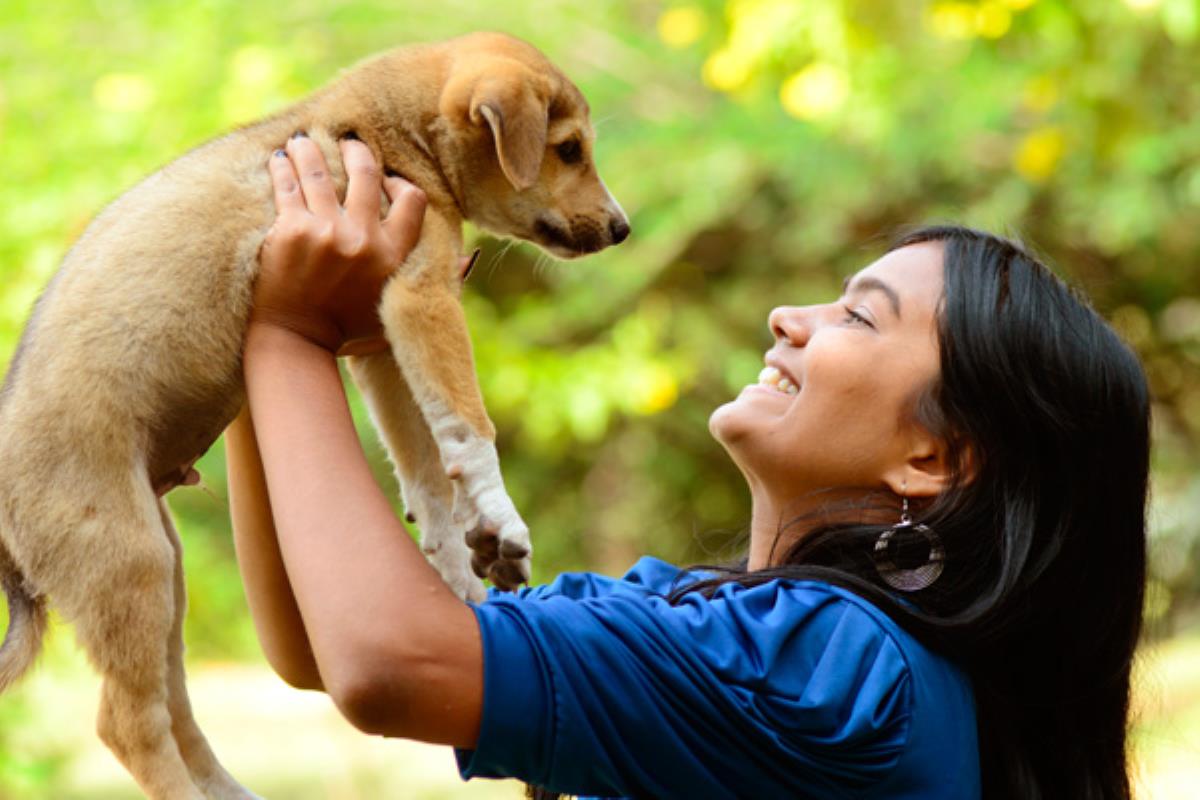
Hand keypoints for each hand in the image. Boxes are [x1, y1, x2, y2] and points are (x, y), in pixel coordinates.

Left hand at [252, 134, 426, 352]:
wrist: (296, 343)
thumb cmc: (346, 333)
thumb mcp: (399, 311)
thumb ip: (433, 284)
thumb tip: (471, 257)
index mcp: (392, 256)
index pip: (411, 201)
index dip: (399, 183)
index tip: (386, 179)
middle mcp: (362, 240)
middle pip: (365, 174)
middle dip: (356, 151)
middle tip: (348, 143)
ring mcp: (324, 232)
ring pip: (319, 171)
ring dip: (311, 150)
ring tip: (304, 141)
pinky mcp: (289, 231)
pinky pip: (287, 186)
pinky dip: (282, 167)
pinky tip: (280, 158)